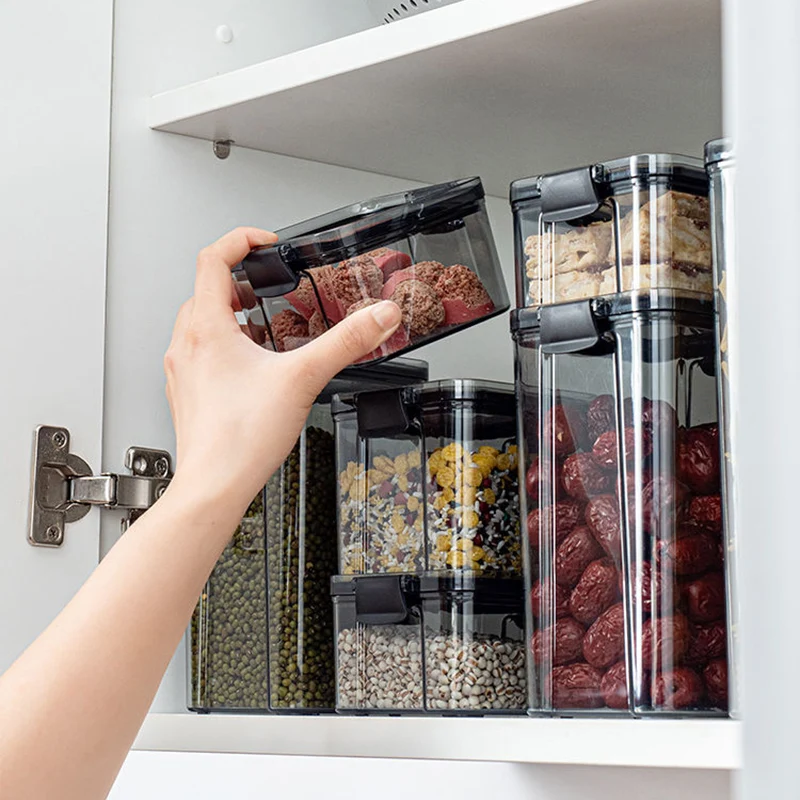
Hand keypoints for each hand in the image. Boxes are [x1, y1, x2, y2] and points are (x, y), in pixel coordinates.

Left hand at [164, 227, 401, 514]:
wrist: (214, 485)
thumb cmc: (241, 438)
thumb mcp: (304, 378)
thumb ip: (346, 342)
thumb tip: (378, 317)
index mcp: (208, 329)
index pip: (212, 259)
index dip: (240, 240)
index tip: (265, 243)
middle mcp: (188, 345)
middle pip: (205, 290)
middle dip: (238, 281)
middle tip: (266, 286)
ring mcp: (184, 370)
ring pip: (200, 322)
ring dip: (229, 314)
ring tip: (261, 325)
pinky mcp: (188, 393)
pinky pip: (200, 353)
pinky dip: (223, 345)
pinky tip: (250, 367)